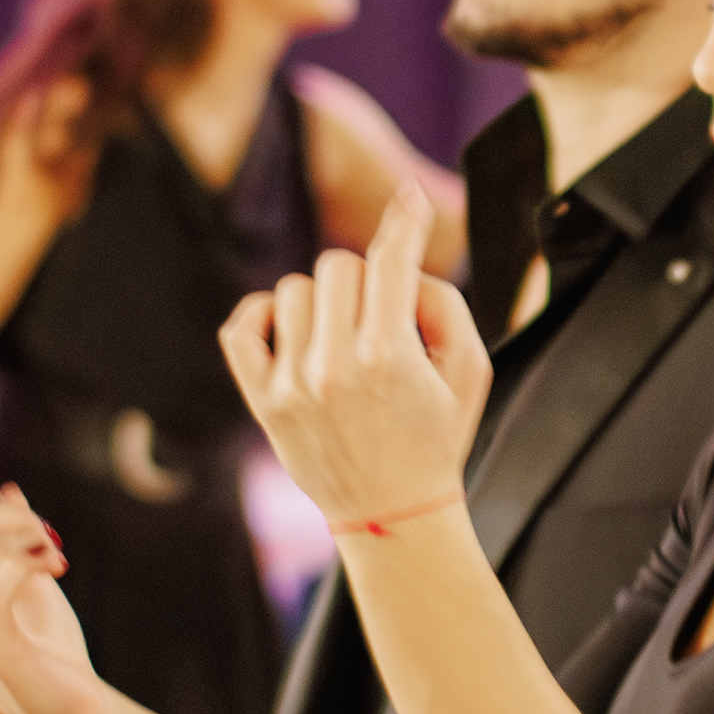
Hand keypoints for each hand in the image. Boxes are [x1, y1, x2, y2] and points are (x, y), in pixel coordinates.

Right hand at [0, 403, 99, 713]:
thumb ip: (12, 537)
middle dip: (7, 510)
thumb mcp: (30, 576)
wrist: (71, 707)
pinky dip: (29, 563)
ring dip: (26, 536)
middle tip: (49, 531)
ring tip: (56, 554)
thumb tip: (10, 490)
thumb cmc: (48, 643)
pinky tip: (56, 568)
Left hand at [221, 187, 492, 535]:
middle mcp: (336, 366)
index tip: (410, 199)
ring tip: (342, 339)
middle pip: (338, 265)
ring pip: (294, 290)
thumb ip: (445, 302)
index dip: (405, 222)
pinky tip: (290, 331)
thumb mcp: (471, 370)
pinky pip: (242, 326)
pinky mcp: (263, 401)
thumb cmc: (437, 437)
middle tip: (380, 318)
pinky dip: (262, 315)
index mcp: (391, 355)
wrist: (393, 513)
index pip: (390, 261)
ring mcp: (293, 384)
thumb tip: (402, 263)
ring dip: (322, 303)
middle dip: (364, 281)